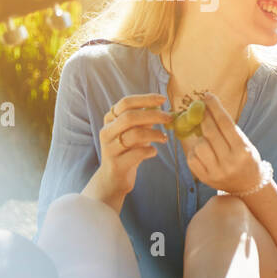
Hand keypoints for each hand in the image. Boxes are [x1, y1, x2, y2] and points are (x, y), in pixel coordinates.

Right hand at [90, 93, 170, 207]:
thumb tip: (160, 104)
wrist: (113, 178)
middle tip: (169, 118)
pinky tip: (153, 151)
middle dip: (153, 115)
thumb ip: (143, 119)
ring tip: (164, 138)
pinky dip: (150, 150)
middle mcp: (107, 132)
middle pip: (130, 117)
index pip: (125, 103)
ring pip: (134, 135)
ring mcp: (110, 148)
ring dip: (155, 134)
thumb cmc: (127, 150)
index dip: (145, 99)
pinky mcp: (117, 164)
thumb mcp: (134, 131)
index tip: (163, 99)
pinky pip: (138, 153)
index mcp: (110, 120)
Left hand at [182, 92, 265, 194]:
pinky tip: (202, 151)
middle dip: (204, 116)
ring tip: (207, 140)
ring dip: (200, 138)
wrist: (248, 185)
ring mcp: (216, 171)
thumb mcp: (244, 144)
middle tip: (200, 107)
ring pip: (199, 145)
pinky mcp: (205, 178)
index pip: (226, 124)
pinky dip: (194, 151)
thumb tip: (207, 109)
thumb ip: (228, 131)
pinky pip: (192, 158)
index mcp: (243, 151)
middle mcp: (230, 162)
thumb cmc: (246, 159)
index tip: (207, 96)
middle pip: (211, 132)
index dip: (215, 108)